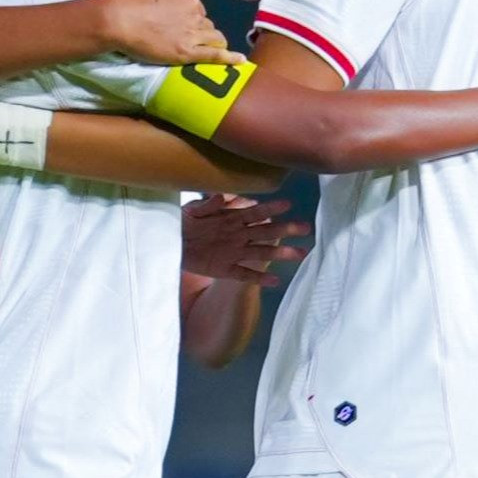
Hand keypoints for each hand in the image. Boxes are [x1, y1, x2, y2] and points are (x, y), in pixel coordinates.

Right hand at [102, 0, 238, 66]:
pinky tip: (240, 61)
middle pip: (207, 24)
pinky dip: (229, 58)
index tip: (180, 23)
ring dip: (213, 42)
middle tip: (187, 38)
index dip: (191, 16)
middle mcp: (195, 14)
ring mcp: (192, 35)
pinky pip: (215, 55)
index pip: (198, 8)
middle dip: (201, 30)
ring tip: (211, 49)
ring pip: (214, 38)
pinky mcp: (187, 53)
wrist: (118, 19)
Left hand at [181, 195, 309, 284]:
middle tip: (306, 228)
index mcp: (232, 219)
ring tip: (301, 253)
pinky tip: (276, 281)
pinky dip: (260, 278)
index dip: (270, 208)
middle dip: (286, 230)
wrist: (170, 242)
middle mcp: (238, 236)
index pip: (255, 212)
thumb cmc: (183, 222)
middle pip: (266, 232)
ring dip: (281, 253)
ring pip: (262, 253)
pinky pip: (245, 274)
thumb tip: (222, 196)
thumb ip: (207, 204)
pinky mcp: (225, 269)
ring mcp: (234, 253)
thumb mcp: (193, 210)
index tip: (287, 204)